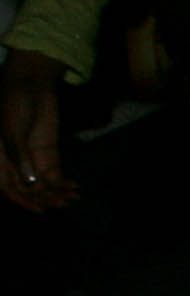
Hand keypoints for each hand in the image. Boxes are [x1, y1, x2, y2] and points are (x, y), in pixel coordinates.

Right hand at [2, 49, 78, 212]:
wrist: (30, 86)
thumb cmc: (14, 105)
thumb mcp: (13, 131)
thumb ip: (21, 155)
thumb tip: (29, 181)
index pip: (8, 186)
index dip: (21, 200)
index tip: (39, 209)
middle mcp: (14, 163)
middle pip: (28, 188)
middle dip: (44, 198)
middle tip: (62, 204)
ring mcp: (32, 159)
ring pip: (43, 184)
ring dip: (56, 194)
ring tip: (72, 199)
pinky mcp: (48, 154)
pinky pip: (54, 174)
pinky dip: (63, 183)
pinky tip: (74, 189)